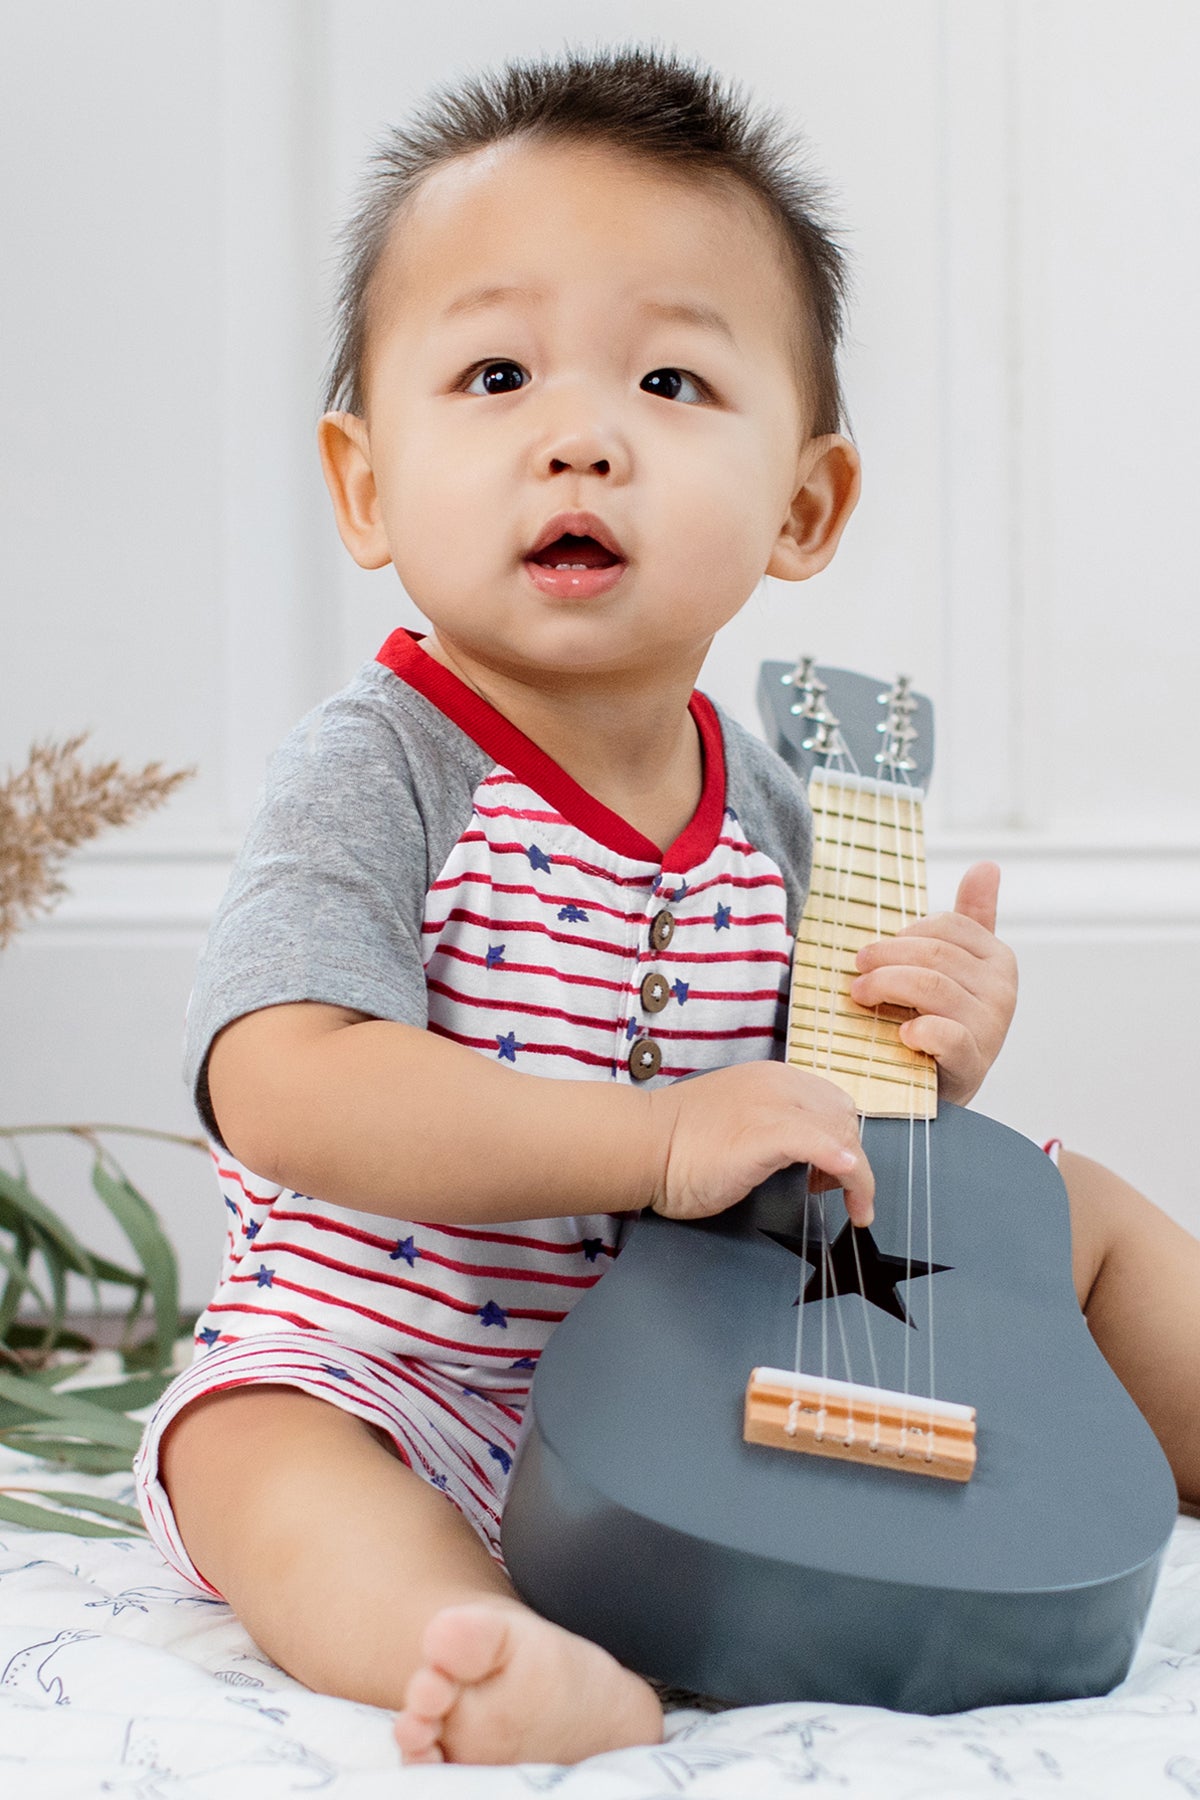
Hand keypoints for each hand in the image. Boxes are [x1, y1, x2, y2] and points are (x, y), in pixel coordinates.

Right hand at [647, 1061, 874, 1226]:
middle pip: (844, 1118)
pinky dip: (846, 1168)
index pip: (831, 1103)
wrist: (642, 1145)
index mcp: (772, 1078)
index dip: (839, 1138)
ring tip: (847, 1205)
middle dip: (851, 1157)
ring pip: (842, 1134)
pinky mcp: (767, 1135)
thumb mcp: (736, 1118)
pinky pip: (823, 1146)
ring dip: (856, 1174)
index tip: (829, 1172)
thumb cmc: (678, 1142)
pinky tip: (850, 1188)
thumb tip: (801, 1153)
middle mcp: (779, 1085)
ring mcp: (774, 1107)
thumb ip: (770, 1123)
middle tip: (835, 1193)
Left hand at [848, 861, 1016, 1106]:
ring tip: (860, 995)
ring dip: (885, 986)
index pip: (947, 927)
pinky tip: (900, 1032)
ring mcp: (991, 1028)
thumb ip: (972, 918)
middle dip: (886, 957)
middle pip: (934, 955)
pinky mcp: (973, 1062)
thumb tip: (988, 865)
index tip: (875, 951)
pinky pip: (946, 1035)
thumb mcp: (957, 969)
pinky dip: (918, 1029)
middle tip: (856, 969)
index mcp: (999, 960)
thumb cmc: (942, 1021)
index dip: (904, 934)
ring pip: (931, 987)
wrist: (938, 1090)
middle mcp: (1003, 991)